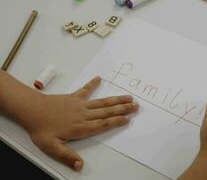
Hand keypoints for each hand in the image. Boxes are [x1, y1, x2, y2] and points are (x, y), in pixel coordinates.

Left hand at [17, 77, 138, 170]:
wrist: (31, 110)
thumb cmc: (41, 130)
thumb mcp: (52, 148)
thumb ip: (67, 156)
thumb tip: (80, 166)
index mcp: (81, 128)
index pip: (103, 125)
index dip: (117, 121)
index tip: (128, 119)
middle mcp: (84, 115)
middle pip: (107, 112)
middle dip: (123, 109)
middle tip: (136, 106)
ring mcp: (80, 105)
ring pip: (102, 102)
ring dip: (116, 100)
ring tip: (128, 97)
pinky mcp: (74, 98)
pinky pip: (85, 90)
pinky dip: (92, 84)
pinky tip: (99, 79)